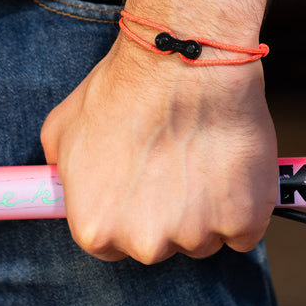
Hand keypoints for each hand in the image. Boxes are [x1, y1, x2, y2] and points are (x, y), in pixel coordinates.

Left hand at [41, 34, 277, 263]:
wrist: (184, 60)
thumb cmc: (126, 86)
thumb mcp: (64, 126)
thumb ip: (61, 171)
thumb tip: (66, 187)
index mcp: (96, 228)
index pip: (112, 244)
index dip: (129, 213)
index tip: (143, 188)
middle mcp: (144, 242)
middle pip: (159, 245)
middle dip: (167, 213)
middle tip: (175, 163)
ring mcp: (197, 235)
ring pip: (204, 238)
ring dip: (206, 208)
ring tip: (203, 155)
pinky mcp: (243, 220)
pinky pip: (243, 230)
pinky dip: (244, 205)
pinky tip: (232, 168)